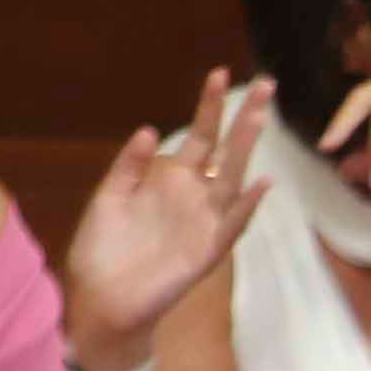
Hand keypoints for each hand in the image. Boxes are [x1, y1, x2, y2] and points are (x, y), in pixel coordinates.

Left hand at [59, 73, 267, 364]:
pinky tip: (262, 185)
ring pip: (236, 177)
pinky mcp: (209, 247)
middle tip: (266, 85)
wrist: (105, 295)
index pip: (199, 135)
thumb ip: (130, 165)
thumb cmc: (104, 248)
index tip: (220, 74)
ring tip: (261, 117)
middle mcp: (197, 194)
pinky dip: (247, 206)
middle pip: (228, 149)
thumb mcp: (109, 197)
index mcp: (172, 178)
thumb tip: (151, 130)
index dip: (209, 106)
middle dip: (245, 118)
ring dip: (249, 149)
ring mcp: (207, 219)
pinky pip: (233, 223)